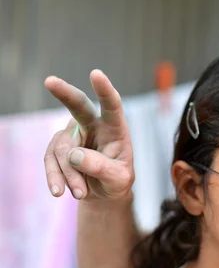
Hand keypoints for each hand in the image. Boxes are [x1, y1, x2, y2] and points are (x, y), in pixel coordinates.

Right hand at [44, 70, 134, 202]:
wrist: (104, 192)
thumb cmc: (118, 180)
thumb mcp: (119, 179)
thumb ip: (102, 168)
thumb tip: (74, 155)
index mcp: (115, 128)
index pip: (112, 106)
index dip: (104, 90)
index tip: (96, 74)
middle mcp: (94, 125)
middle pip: (78, 105)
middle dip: (64, 93)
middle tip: (50, 81)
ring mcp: (74, 135)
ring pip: (63, 148)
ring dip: (69, 173)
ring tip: (81, 193)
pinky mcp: (59, 148)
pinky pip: (50, 159)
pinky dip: (55, 176)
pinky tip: (58, 191)